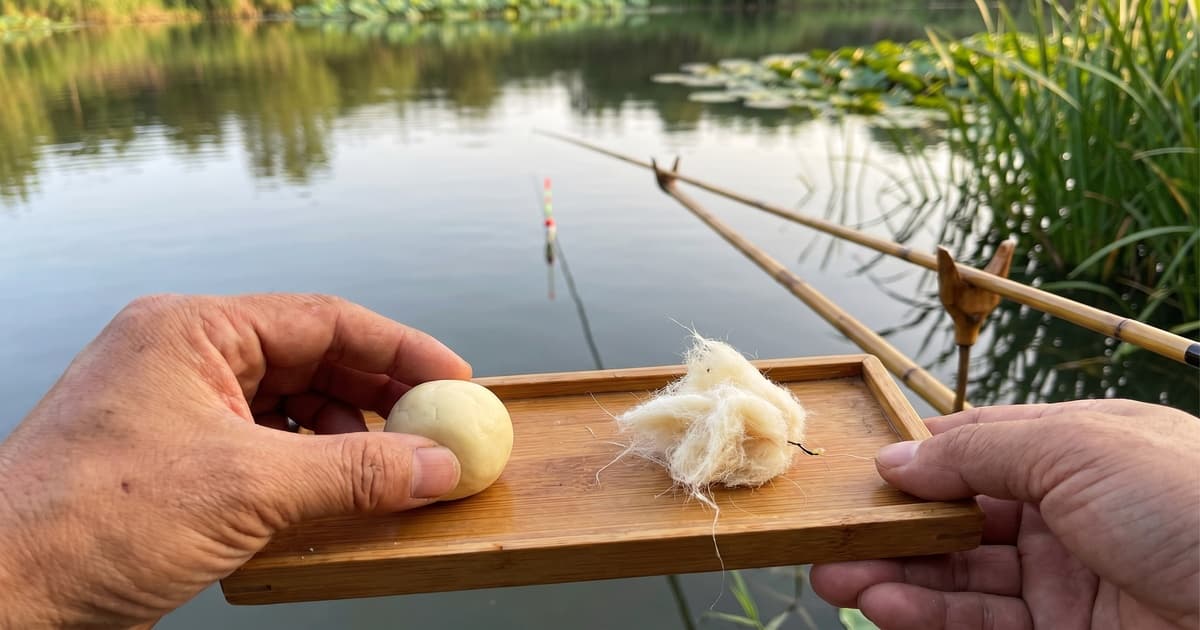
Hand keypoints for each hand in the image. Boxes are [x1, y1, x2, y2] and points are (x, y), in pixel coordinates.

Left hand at [0, 294, 471, 626]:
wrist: (0, 598)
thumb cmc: (91, 522)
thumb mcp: (247, 488)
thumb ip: (357, 471)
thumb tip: (438, 465)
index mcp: (192, 332)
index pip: (322, 321)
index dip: (399, 349)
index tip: (455, 380)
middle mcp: (187, 362)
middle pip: (313, 363)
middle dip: (381, 400)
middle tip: (440, 431)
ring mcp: (180, 414)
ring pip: (294, 411)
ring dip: (351, 442)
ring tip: (396, 475)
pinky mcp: (179, 467)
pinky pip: (269, 453)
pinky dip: (314, 474)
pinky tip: (343, 500)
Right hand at [811, 399, 1199, 629]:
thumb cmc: (1191, 503)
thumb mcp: (1078, 446)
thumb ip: (979, 451)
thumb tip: (898, 457)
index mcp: (1080, 449)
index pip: (978, 449)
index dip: (917, 459)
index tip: (859, 473)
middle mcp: (1069, 513)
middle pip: (960, 517)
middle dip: (893, 526)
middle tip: (830, 537)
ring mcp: (1068, 581)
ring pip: (961, 577)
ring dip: (894, 575)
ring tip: (834, 576)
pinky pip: (982, 624)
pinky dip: (926, 614)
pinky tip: (884, 604)